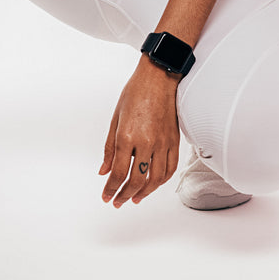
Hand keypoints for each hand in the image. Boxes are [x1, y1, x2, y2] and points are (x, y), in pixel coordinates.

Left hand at [99, 59, 181, 206]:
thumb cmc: (135, 93)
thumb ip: (109, 149)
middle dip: (125, 195)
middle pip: (136, 180)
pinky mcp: (174, 141)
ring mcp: (162, 143)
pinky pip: (170, 168)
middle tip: (118, 201)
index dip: (111, 189)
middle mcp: (146, 143)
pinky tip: (153, 185)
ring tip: (135, 198)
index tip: (106, 196)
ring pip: (155, 179)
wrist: (158, 78)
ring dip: (144, 193)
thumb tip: (104, 171)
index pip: (118, 173)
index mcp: (127, 137)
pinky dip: (162, 181)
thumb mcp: (115, 119)